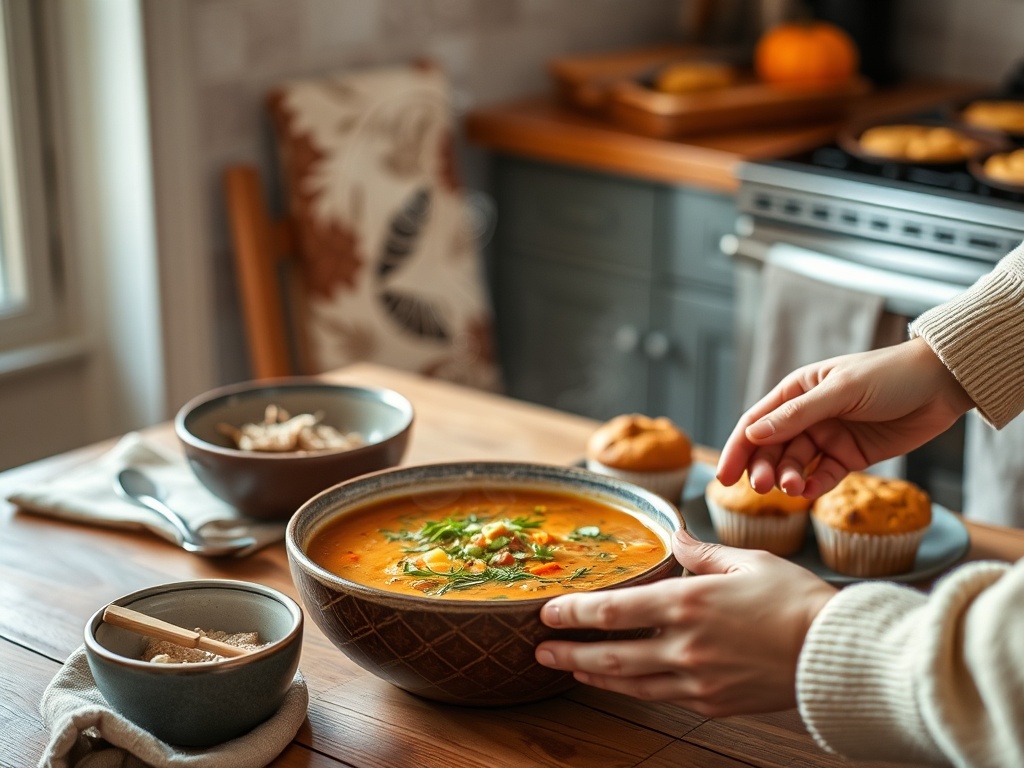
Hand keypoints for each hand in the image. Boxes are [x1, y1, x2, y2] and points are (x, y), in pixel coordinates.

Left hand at [534, 528, 836, 716]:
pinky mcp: (713, 703)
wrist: (835, 653)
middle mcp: (685, 646)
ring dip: (594, 676)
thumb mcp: (746, 561)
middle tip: (540, 650)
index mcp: (688, 603)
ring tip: (569, 669)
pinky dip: (633, 689)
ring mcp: (698, 680)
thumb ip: (701, 553)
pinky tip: (620, 682)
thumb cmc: (795, 599)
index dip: (575, 612)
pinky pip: (662, 696)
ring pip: (631, 682)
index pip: (615, 611)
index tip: (548, 611)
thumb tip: (675, 536)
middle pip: (611, 655)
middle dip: (569, 653)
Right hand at [718, 337, 973, 497]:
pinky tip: (808, 492)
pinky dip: (813, 486)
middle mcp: (807, 415)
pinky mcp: (850, 457)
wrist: (942, 385)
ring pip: (796, 465)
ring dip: (789, 478)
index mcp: (797, 390)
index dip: (738, 448)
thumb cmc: (889, 375)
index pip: (757, 422)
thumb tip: (754, 434)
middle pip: (772, 448)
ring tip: (792, 489)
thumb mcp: (841, 391)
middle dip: (763, 468)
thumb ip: (797, 415)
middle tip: (761, 488)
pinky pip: (824, 476)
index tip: (725, 476)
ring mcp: (828, 437)